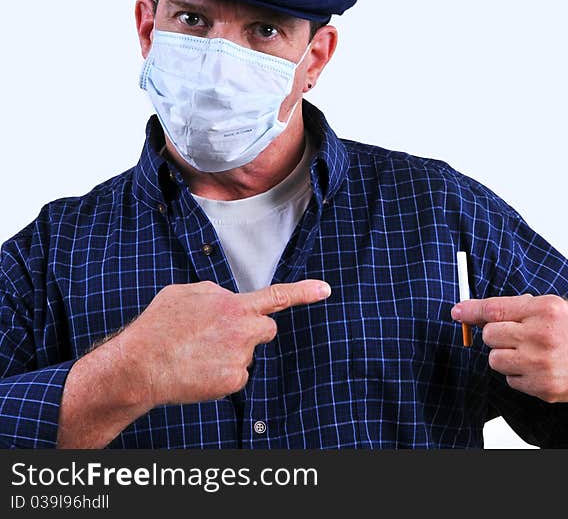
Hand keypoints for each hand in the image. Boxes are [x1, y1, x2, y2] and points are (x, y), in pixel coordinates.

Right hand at [118, 279, 330, 406]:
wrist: (138, 365)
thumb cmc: (158, 328)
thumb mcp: (185, 293)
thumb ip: (214, 294)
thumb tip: (224, 299)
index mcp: (232, 305)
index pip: (276, 296)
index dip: (304, 292)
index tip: (325, 290)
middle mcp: (242, 329)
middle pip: (266, 329)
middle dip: (250, 332)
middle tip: (219, 337)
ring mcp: (240, 357)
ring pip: (247, 354)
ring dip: (230, 353)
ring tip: (198, 354)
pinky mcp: (233, 381)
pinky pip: (237, 376)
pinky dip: (222, 375)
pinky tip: (199, 371)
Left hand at [451, 294, 567, 403]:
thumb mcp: (553, 307)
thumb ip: (519, 308)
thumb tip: (477, 312)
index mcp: (545, 309)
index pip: (495, 309)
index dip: (471, 310)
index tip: (457, 312)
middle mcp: (542, 335)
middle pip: (490, 335)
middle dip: (496, 335)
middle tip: (513, 335)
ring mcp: (542, 364)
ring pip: (495, 360)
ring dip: (505, 356)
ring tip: (528, 352)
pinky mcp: (544, 388)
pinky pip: (510, 380)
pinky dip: (519, 374)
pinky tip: (540, 368)